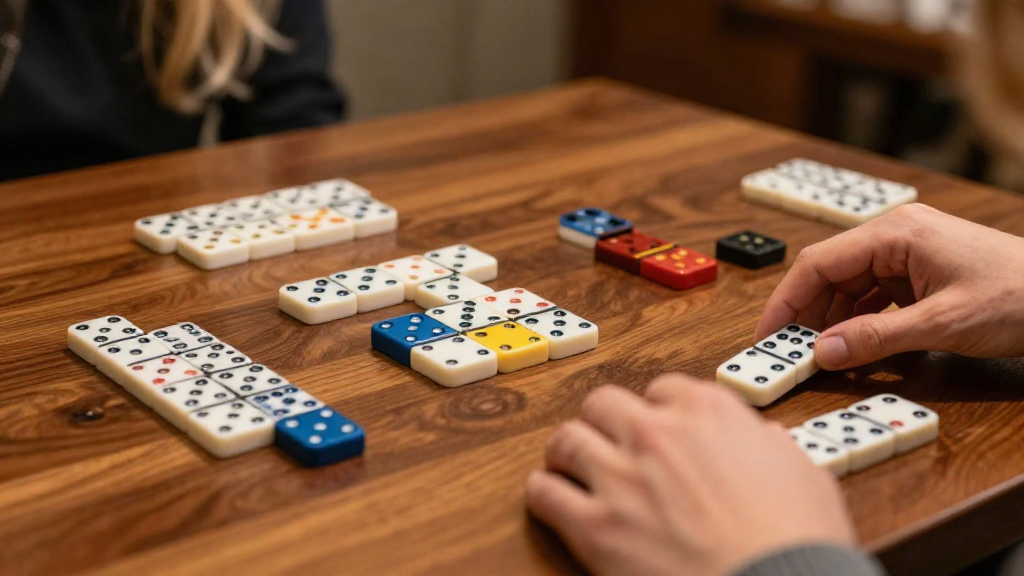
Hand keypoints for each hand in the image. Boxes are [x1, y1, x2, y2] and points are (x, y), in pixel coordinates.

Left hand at [526, 375, 854, 575]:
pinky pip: (545, 493)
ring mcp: (620, 476)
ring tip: (568, 464)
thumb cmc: (799, 540)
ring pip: (567, 439)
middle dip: (604, 421)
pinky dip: (543, 493)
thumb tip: (765, 440)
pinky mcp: (594, 526)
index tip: (659, 426)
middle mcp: (657, 433)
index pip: (665, 388)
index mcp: (709, 412)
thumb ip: (774, 448)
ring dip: (567, 450)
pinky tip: (549, 496)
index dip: (660, 409)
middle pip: (604, 403)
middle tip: (606, 440)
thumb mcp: (806, 475)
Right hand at [757, 204, 1023, 369]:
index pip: (819, 263)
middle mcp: (897, 236)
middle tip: (789, 353)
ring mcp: (910, 254)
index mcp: (896, 233)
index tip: (768, 336)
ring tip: (820, 355)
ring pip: (851, 287)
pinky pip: (876, 296)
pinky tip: (856, 345)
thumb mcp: (942, 324)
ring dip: (834, 321)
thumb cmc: (1021, 296)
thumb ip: (877, 338)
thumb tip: (824, 353)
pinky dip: (861, 321)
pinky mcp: (923, 273)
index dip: (786, 301)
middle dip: (808, 315)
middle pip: (831, 274)